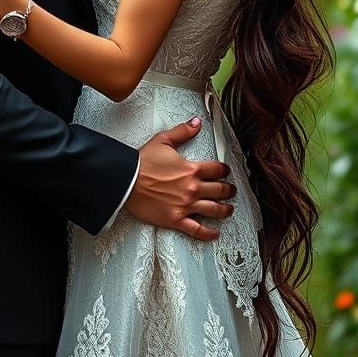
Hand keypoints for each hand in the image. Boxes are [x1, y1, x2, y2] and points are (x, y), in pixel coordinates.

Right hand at [125, 118, 234, 241]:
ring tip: (228, 209)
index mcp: (191, 169)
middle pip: (220, 190)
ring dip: (225, 210)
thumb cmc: (142, 162)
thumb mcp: (163, 140)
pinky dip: (208, 233)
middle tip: (231, 191)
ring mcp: (186, 205)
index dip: (224, 170)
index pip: (217, 170)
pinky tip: (215, 233)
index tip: (225, 171)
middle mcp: (192, 188)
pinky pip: (197, 230)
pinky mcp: (176, 219)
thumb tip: (196, 123)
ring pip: (214, 210)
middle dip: (229, 190)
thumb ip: (182, 132)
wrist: (126, 180)